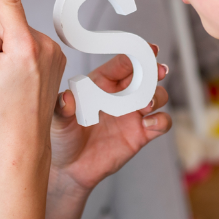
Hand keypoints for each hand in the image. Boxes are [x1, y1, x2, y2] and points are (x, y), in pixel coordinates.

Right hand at [0, 0, 66, 162]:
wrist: (22, 142)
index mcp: (23, 46)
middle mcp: (44, 45)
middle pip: (5, 20)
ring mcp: (54, 51)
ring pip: (16, 32)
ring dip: (5, 50)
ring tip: (6, 81)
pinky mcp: (57, 57)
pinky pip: (27, 42)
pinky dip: (17, 55)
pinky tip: (17, 80)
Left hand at [48, 46, 171, 193]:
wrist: (70, 168)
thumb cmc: (63, 137)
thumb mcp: (57, 120)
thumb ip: (62, 108)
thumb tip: (65, 99)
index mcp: (102, 83)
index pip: (123, 63)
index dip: (136, 54)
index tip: (148, 50)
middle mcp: (120, 95)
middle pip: (145, 76)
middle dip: (155, 71)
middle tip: (158, 71)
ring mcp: (133, 114)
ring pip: (157, 96)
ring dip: (157, 96)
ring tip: (146, 104)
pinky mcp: (141, 134)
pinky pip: (161, 123)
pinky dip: (161, 121)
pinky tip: (149, 125)